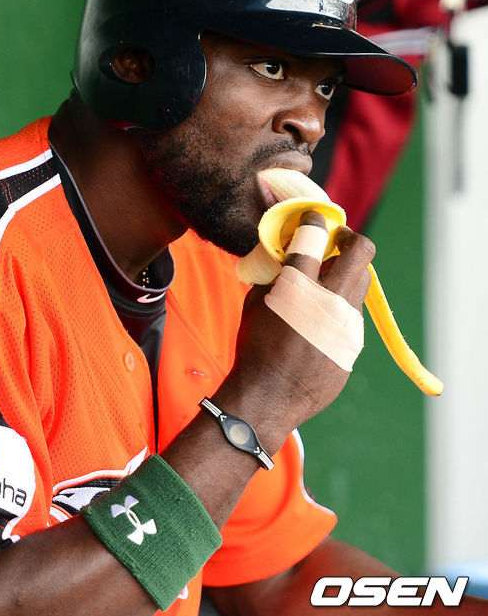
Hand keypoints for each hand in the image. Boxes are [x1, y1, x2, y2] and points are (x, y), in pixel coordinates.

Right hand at [219, 212, 375, 450]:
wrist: (268, 398)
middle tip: (335, 243)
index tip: (314, 218)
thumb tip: (288, 251)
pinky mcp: (354, 345)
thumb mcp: (256, 302)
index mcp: (299, 286)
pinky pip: (353, 316)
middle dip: (349, 239)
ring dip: (346, 276)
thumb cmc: (254, 348)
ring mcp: (347, 325)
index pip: (316, 234)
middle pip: (360, 251)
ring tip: (325, 287)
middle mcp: (330, 302)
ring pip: (361, 284)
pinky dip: (340, 310)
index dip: (315, 219)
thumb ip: (276, 273)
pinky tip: (320, 324)